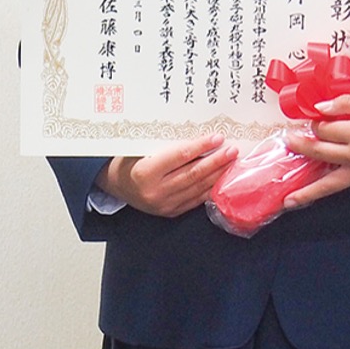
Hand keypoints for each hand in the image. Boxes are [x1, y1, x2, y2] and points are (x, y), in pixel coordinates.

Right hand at [97, 134, 239, 217]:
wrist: (117, 185)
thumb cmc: (129, 160)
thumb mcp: (141, 148)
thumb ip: (166, 145)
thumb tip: (197, 135)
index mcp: (145, 172)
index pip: (180, 157)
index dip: (200, 147)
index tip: (217, 138)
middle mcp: (156, 191)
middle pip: (193, 174)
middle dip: (216, 161)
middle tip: (232, 150)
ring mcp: (164, 204)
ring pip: (197, 188)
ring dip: (217, 175)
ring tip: (231, 162)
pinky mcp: (170, 212)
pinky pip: (195, 200)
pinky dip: (209, 188)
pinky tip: (220, 178)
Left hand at [283, 92, 349, 209]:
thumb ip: (347, 103)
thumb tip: (320, 108)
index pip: (324, 128)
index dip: (315, 122)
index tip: (311, 118)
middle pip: (320, 152)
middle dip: (300, 146)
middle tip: (286, 141)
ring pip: (329, 184)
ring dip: (307, 192)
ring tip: (288, 201)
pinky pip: (344, 185)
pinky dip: (328, 191)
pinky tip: (314, 195)